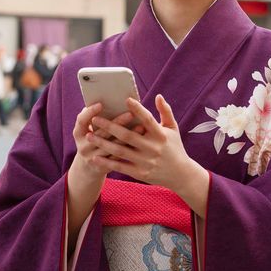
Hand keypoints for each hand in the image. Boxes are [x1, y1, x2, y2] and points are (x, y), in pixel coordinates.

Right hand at [71, 103, 144, 182]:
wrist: (88, 168)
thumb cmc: (91, 140)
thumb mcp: (86, 130)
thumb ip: (92, 117)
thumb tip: (104, 99)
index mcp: (78, 134)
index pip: (82, 120)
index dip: (90, 112)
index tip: (101, 104)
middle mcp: (84, 146)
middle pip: (101, 133)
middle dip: (117, 123)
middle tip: (130, 113)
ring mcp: (93, 157)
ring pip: (112, 146)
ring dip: (127, 136)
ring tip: (141, 127)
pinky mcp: (104, 166)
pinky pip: (119, 157)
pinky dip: (130, 148)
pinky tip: (141, 141)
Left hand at [86, 95, 204, 196]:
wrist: (181, 175)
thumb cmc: (175, 148)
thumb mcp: (173, 129)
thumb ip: (165, 112)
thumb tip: (158, 96)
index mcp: (160, 135)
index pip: (147, 120)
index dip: (137, 109)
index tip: (126, 99)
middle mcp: (152, 148)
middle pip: (127, 136)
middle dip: (110, 127)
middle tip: (95, 119)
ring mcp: (145, 162)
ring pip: (120, 151)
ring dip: (103, 143)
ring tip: (89, 135)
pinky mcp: (140, 173)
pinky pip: (121, 167)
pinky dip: (107, 162)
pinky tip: (95, 156)